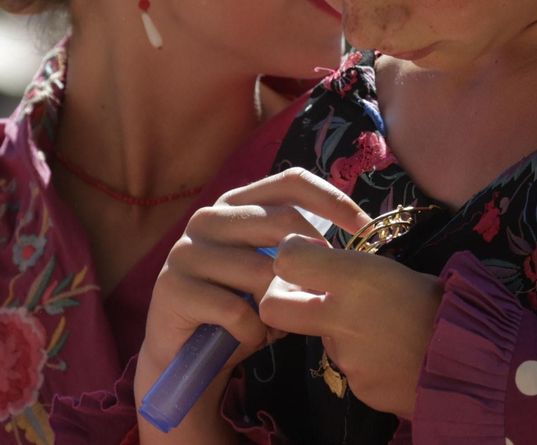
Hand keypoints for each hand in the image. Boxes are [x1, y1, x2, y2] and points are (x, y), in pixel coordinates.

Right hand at [135, 169, 371, 442]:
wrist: (185, 353)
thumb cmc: (240, 306)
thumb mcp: (273, 269)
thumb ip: (300, 247)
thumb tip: (356, 235)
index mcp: (236, 204)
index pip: (290, 182)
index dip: (332, 199)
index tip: (364, 227)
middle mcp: (208, 218)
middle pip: (281, 222)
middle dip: (312, 261)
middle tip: (320, 292)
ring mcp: (186, 251)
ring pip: (261, 271)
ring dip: (281, 306)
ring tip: (279, 323)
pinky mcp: (173, 288)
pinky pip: (236, 310)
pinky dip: (254, 331)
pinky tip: (251, 338)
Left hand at [259, 236, 444, 418]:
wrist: (472, 363)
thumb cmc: (445, 304)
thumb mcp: (401, 271)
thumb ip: (357, 271)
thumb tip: (332, 270)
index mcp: (358, 278)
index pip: (288, 259)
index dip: (292, 256)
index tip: (311, 256)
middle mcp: (340, 316)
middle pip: (274, 305)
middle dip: (281, 297)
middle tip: (309, 294)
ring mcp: (345, 357)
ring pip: (320, 336)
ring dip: (339, 329)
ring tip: (383, 327)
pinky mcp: (356, 386)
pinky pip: (348, 365)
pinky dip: (363, 356)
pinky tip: (392, 352)